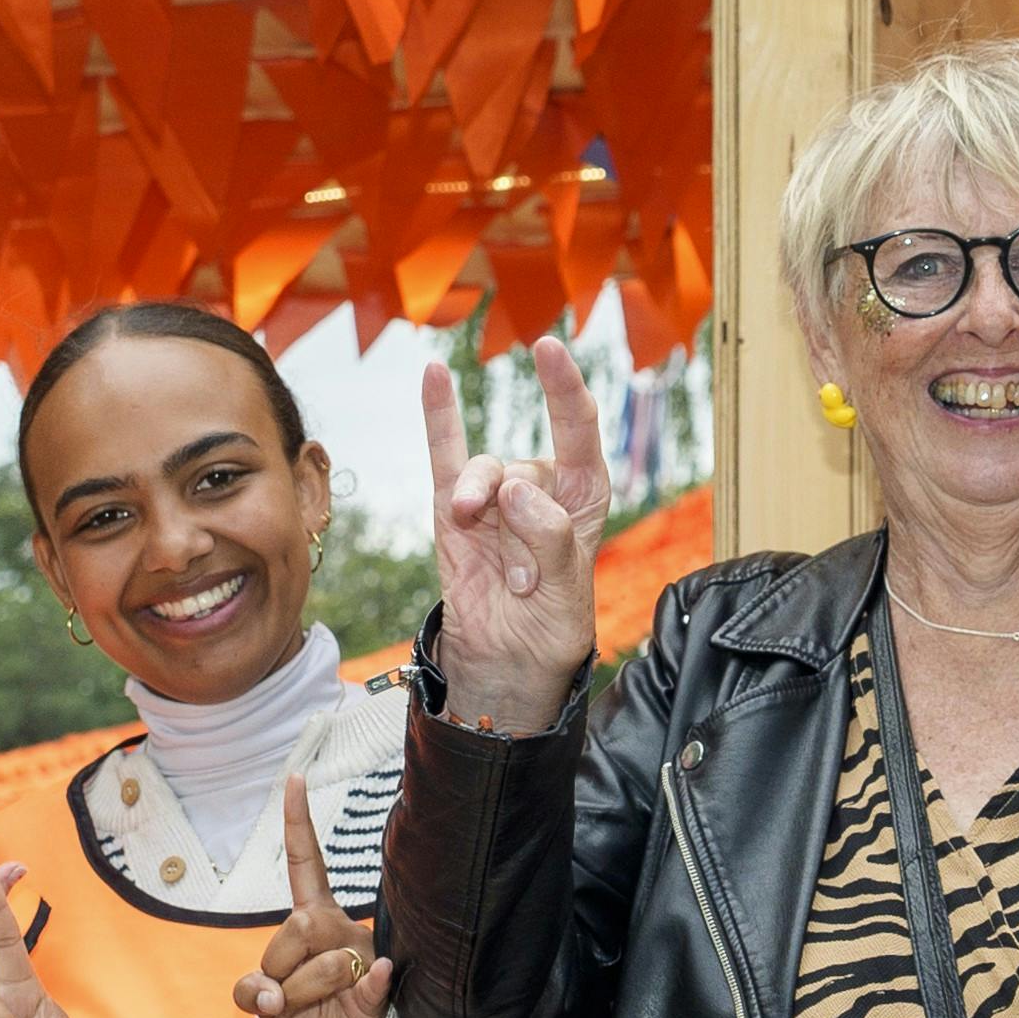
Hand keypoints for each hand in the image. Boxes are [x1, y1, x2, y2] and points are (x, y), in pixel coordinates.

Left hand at [237, 773, 391, 1017]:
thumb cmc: (300, 1017)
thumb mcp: (261, 1002)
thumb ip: (253, 991)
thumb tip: (273, 998)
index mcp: (311, 919)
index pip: (307, 864)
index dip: (299, 823)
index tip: (294, 779)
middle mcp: (339, 929)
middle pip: (298, 925)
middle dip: (277, 964)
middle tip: (281, 994)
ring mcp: (362, 957)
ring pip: (322, 963)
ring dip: (298, 997)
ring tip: (309, 1010)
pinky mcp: (378, 990)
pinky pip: (372, 980)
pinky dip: (372, 981)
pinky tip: (374, 978)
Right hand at [426, 334, 609, 732]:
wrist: (504, 667)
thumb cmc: (550, 629)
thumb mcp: (568, 595)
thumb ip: (548, 540)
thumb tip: (512, 490)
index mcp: (584, 497)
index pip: (580, 430)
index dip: (565, 389)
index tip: (548, 350)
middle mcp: (542, 488)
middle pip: (527, 470)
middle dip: (522, 525)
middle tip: (524, 582)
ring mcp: (496, 497)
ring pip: (484, 473)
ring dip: (480, 504)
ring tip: (476, 539)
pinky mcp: (453, 510)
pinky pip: (445, 455)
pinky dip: (439, 416)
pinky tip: (434, 373)